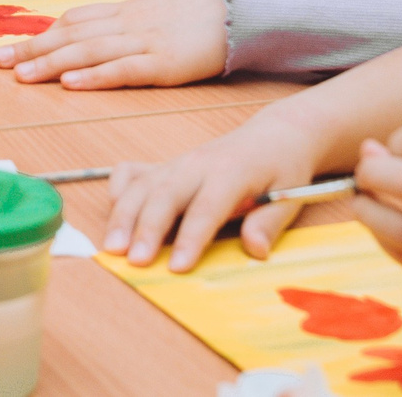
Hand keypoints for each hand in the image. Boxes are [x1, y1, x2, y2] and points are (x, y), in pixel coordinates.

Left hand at [0, 0, 228, 87]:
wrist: (241, 8)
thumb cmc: (200, 14)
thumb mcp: (156, 14)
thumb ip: (126, 24)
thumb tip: (94, 36)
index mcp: (125, 12)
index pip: (73, 21)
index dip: (40, 34)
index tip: (11, 47)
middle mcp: (127, 24)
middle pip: (72, 35)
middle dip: (33, 48)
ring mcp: (145, 42)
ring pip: (88, 52)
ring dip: (51, 63)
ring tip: (21, 75)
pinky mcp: (165, 63)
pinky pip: (123, 69)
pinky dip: (95, 76)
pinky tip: (70, 84)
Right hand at [101, 114, 323, 270]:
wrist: (273, 134)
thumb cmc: (282, 167)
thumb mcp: (289, 194)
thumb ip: (269, 222)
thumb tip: (255, 250)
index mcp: (231, 172)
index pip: (207, 207)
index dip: (191, 238)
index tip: (177, 267)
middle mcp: (198, 164)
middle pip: (165, 195)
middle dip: (145, 228)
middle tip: (132, 260)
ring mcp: (177, 163)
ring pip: (142, 186)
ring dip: (123, 215)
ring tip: (112, 246)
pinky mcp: (166, 165)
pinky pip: (133, 172)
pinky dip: (118, 188)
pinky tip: (113, 210)